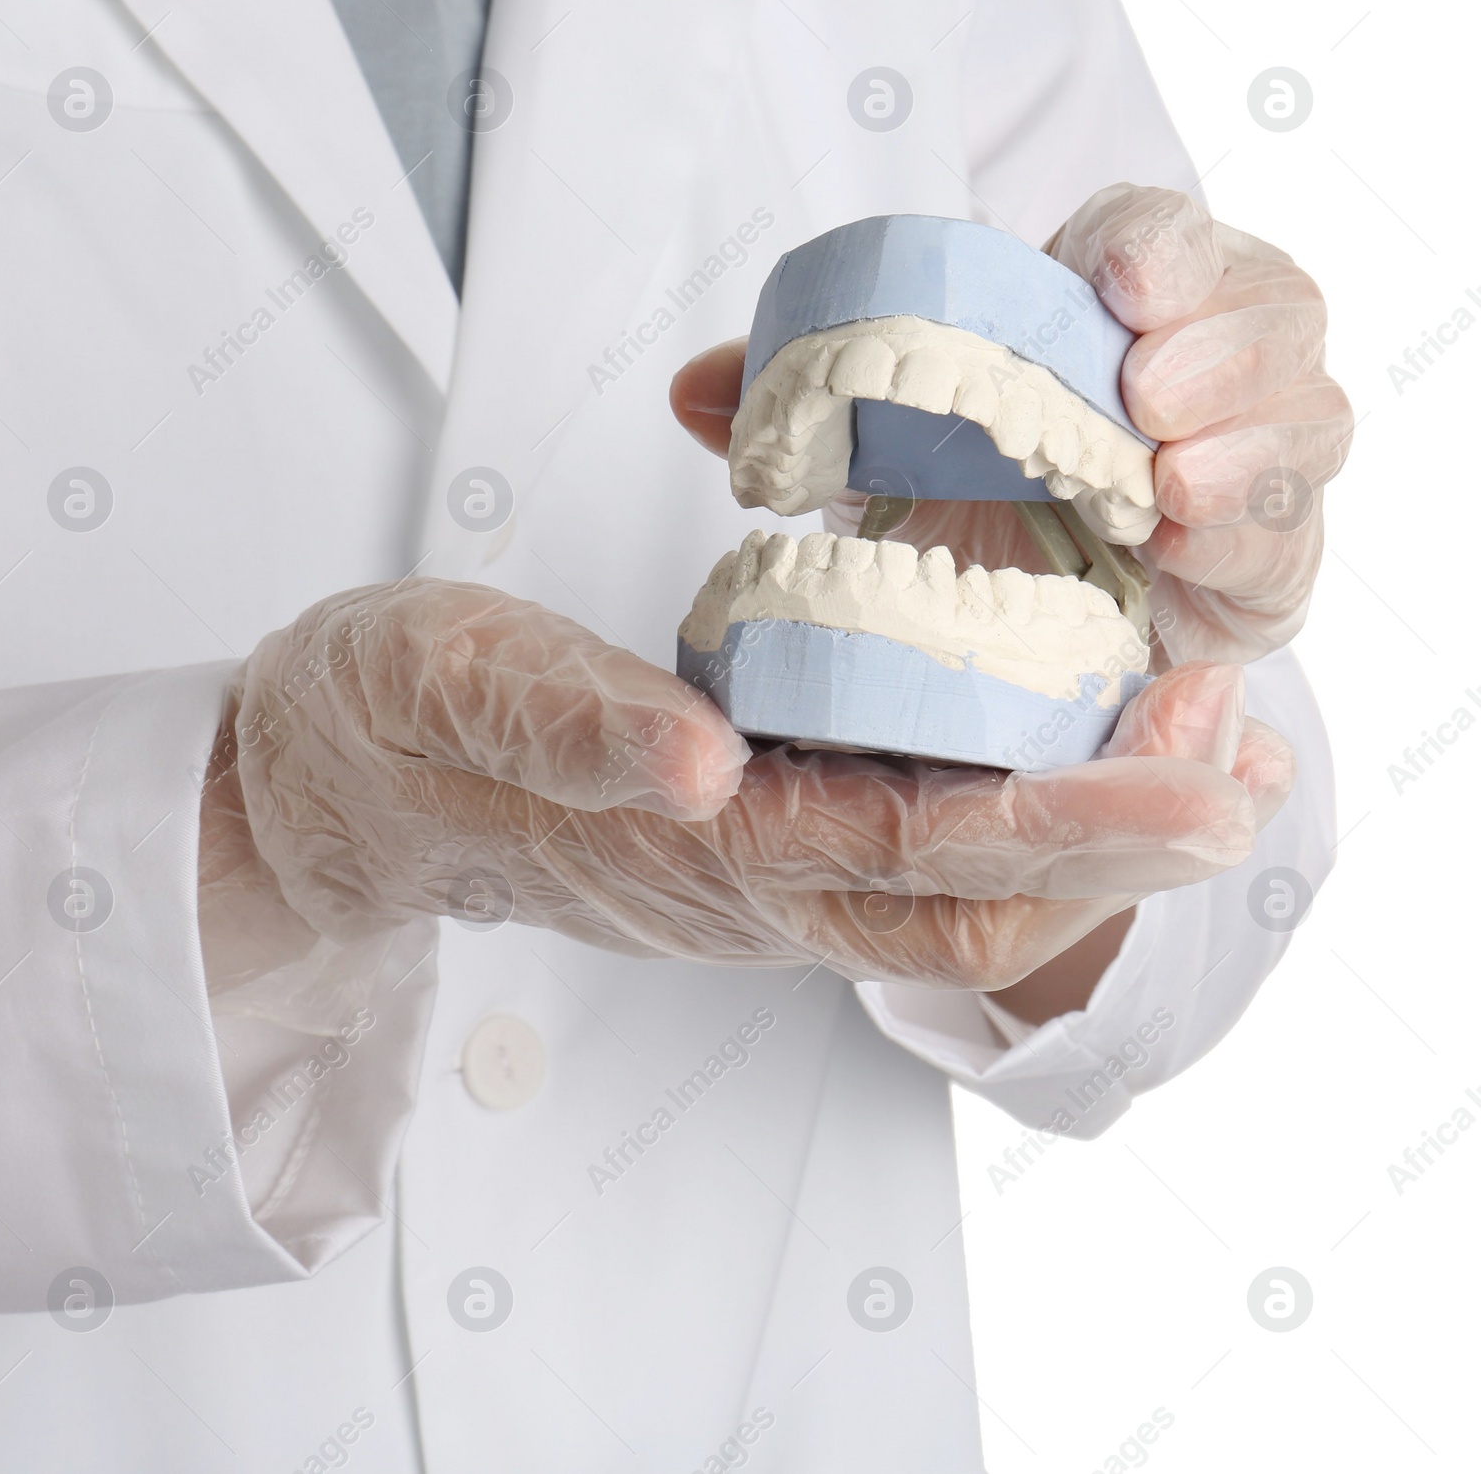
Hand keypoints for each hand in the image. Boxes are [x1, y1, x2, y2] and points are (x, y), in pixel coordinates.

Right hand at [198, 581, 1290, 993]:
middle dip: (1131, 844)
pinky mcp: (756, 844)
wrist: (339, 789)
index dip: (1074, 820)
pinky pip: (917, 851)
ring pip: (961, 892)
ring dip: (1098, 834)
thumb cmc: (387, 720)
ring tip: (1210, 745)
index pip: (916, 858)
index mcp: (685, 846)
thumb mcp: (450, 682)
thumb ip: (570, 726)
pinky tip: (1076, 736)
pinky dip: (1023, 804)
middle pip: (976, 905)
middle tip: (1247, 743)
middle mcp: (745, 885)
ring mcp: (757, 877)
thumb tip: (705, 763)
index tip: (1204, 761)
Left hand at [673, 186, 1351, 664]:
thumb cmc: (955, 501)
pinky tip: (1185, 541)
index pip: (1157, 238)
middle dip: (1223, 337)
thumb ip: (796, 402)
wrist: (1017, 622)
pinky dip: (1251, 530)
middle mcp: (1200, 367)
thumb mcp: (872, 442)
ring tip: (1167, 476)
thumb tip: (692, 391)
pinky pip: (1292, 530)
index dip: (1157, 243)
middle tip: (1148, 389)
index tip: (1118, 276)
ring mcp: (1245, 460)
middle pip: (1272, 306)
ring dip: (1250, 438)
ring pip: (1307, 412)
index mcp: (1108, 307)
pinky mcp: (1263, 556)